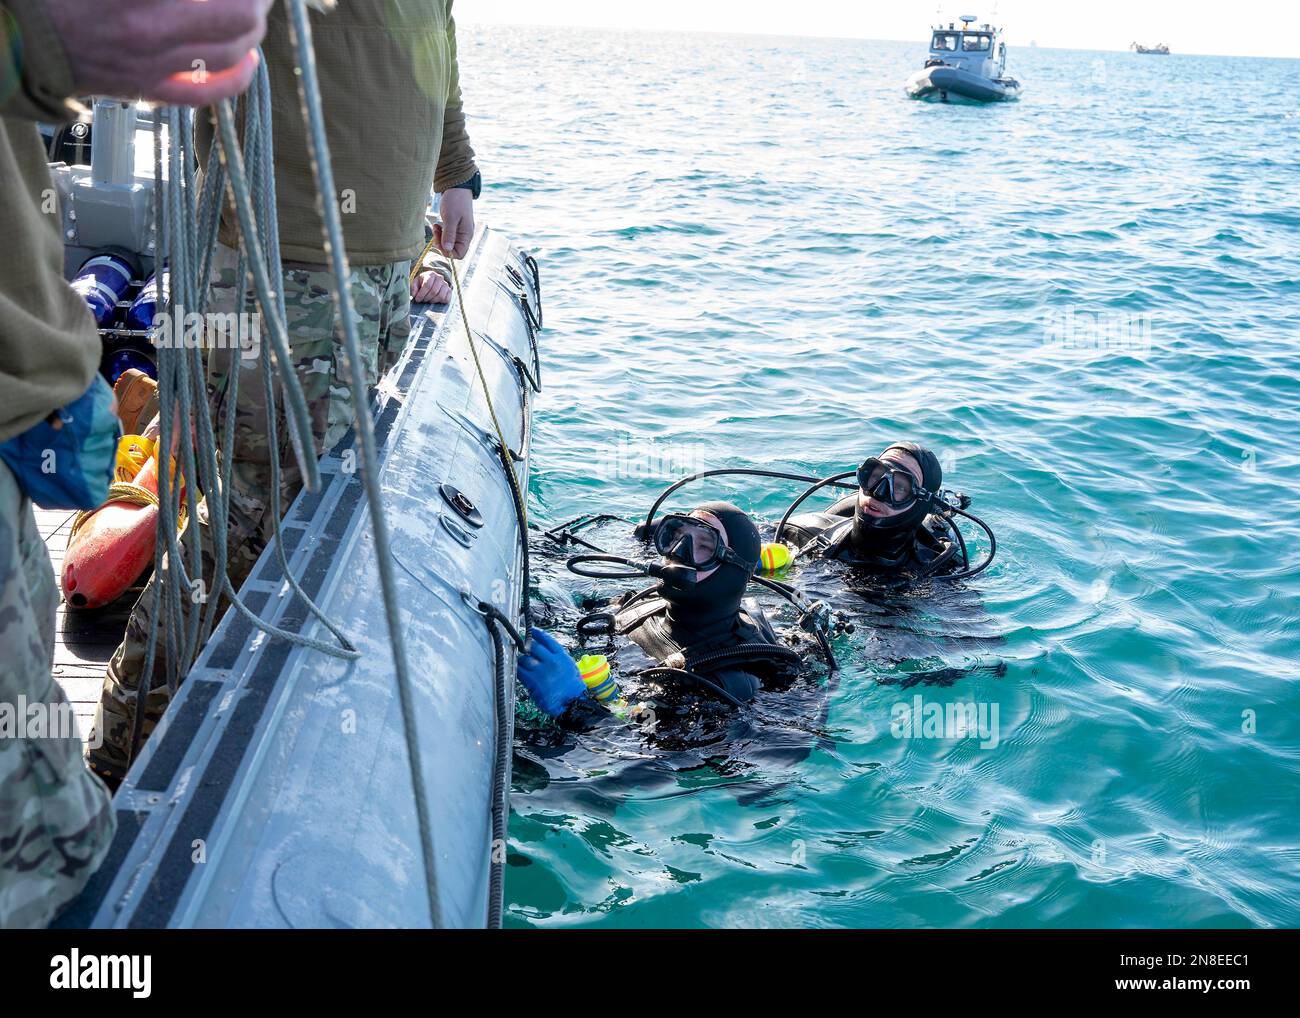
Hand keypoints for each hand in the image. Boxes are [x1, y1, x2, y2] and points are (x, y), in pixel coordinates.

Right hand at [46, 0, 272, 105]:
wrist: (19, 36)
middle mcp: (151, 29)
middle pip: (238, 14)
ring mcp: (153, 64)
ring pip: (232, 51)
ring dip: (253, 26)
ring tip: (254, 8)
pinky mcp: (149, 88)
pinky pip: (208, 91)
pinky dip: (238, 75)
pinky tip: (250, 57)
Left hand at [411, 268, 451, 303]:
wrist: (433, 281)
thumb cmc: (422, 282)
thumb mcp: (416, 282)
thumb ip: (414, 288)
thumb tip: (414, 295)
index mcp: (431, 274)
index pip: (427, 285)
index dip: (422, 294)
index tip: (417, 299)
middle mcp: (440, 278)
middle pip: (434, 291)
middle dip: (427, 298)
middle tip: (423, 300)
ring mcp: (446, 284)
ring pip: (440, 296)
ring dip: (433, 301)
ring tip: (428, 300)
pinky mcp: (449, 291)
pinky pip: (446, 299)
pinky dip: (440, 302)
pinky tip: (435, 300)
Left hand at [434, 187, 474, 260]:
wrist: (457, 188)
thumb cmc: (455, 201)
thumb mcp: (451, 218)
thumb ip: (449, 234)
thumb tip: (447, 249)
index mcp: (466, 235)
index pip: (459, 254)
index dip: (448, 252)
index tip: (440, 242)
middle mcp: (464, 236)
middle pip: (452, 250)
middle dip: (442, 244)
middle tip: (435, 232)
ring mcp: (459, 232)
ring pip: (448, 243)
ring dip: (440, 238)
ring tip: (435, 226)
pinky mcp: (454, 227)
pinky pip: (446, 236)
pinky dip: (440, 233)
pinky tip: (437, 225)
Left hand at [517, 627, 585, 717]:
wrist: (572, 703)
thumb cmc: (573, 687)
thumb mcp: (570, 667)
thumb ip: (558, 658)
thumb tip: (546, 652)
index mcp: (561, 656)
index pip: (546, 639)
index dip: (536, 633)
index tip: (531, 630)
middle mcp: (551, 661)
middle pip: (533, 646)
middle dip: (525, 644)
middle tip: (520, 644)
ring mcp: (541, 671)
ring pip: (525, 658)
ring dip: (520, 657)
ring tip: (517, 657)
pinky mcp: (533, 682)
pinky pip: (520, 671)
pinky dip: (517, 668)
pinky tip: (516, 668)